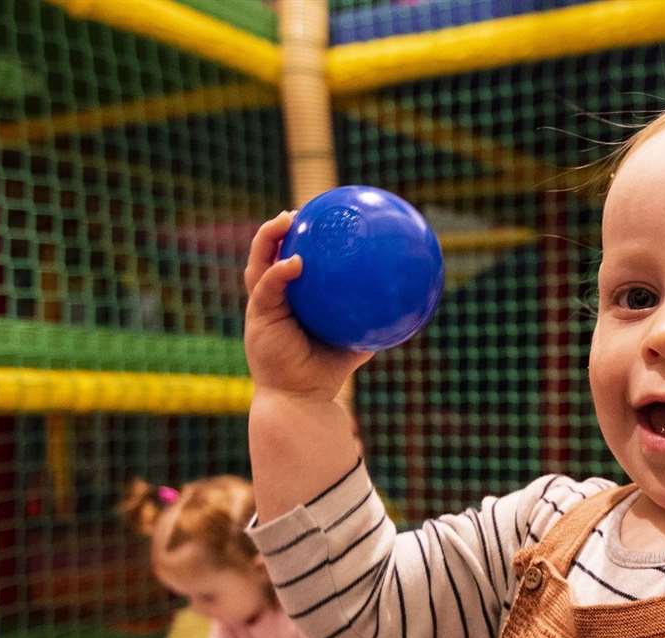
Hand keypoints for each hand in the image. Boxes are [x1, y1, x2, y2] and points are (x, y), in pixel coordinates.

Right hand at [243, 211, 374, 400]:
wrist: (301, 399)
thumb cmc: (325, 373)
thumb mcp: (354, 342)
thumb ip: (371, 322)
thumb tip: (406, 308)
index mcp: (289, 302)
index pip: (287, 263)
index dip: (296, 241)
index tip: (314, 220)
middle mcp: (271, 300)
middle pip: (266, 256)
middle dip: (276, 230)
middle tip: (297, 212)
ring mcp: (261, 307)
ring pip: (258, 263)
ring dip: (268, 238)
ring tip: (287, 219)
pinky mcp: (258, 317)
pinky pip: (268, 288)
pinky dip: (280, 272)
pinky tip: (296, 262)